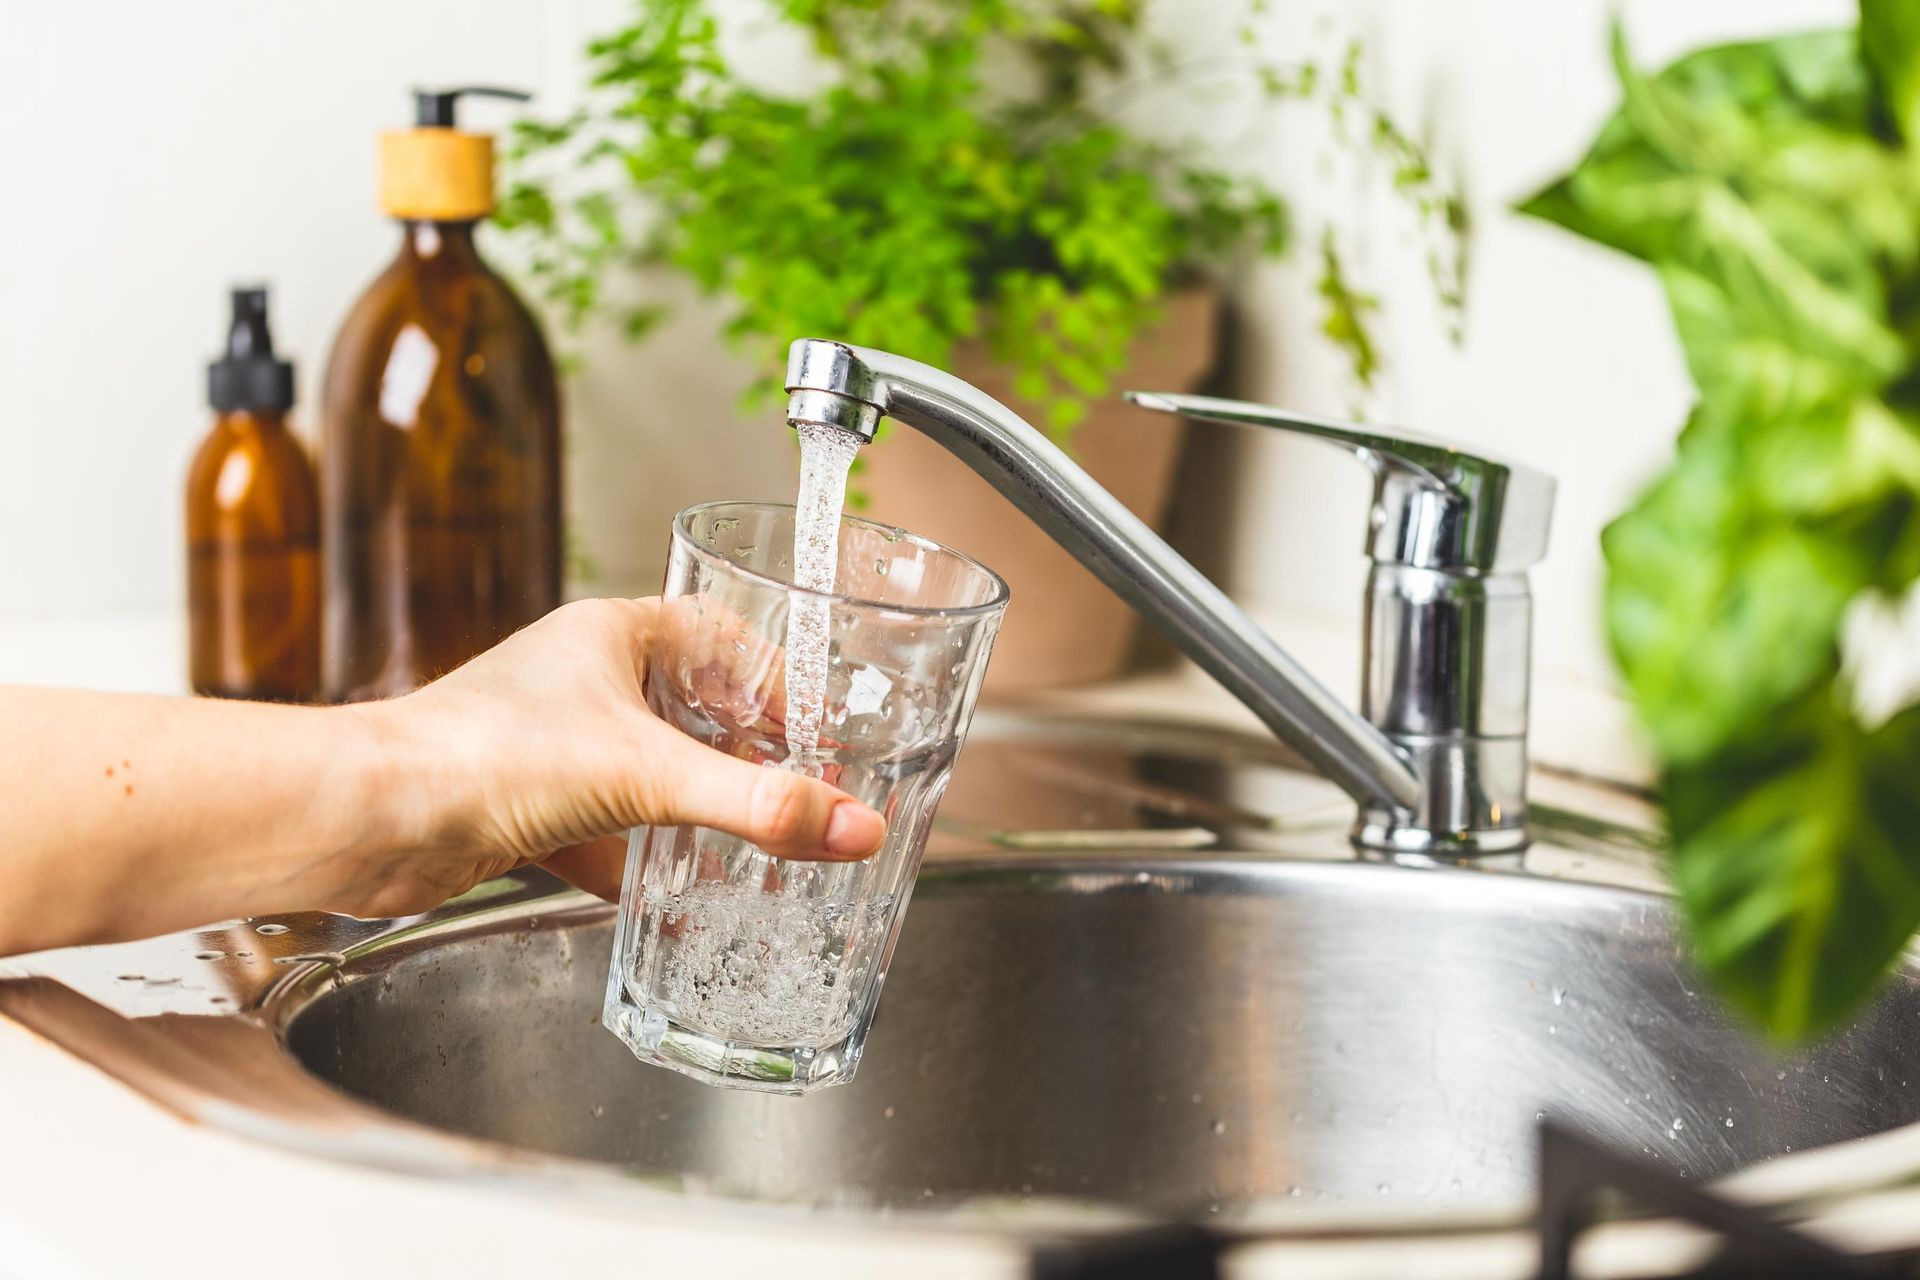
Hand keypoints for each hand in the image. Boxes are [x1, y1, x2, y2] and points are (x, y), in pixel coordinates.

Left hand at [335, 598, 885, 916]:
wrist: (371, 822)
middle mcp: (578, 682)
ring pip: (644, 775)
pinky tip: (671, 906)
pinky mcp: (524, 806)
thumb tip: (851, 825)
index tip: (813, 727)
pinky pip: (603, 834)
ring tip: (749, 852)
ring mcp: (549, 745)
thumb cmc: (479, 756)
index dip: (774, 676)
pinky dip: (639, 869)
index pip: (718, 634)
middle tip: (793, 794)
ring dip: (693, 813)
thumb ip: (756, 805)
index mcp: (609, 636)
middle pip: (687, 709)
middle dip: (742, 755)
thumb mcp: (646, 775)